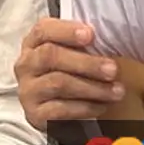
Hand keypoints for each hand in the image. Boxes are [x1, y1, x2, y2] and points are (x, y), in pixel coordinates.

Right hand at [14, 19, 123, 141]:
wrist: (55, 112)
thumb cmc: (68, 75)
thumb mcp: (71, 55)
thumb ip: (82, 44)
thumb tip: (108, 38)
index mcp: (33, 43)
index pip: (43, 30)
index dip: (67, 31)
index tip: (91, 34)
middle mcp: (26, 65)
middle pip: (50, 55)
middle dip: (86, 62)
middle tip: (113, 69)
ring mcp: (28, 90)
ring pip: (58, 83)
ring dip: (92, 87)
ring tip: (116, 91)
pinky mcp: (35, 114)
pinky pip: (60, 110)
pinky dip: (85, 107)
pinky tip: (102, 106)